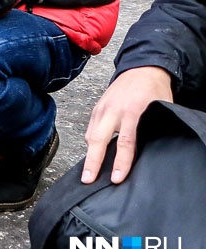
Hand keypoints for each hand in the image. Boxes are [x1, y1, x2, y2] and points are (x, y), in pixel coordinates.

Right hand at [81, 66, 172, 183]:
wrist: (142, 69)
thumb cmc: (155, 91)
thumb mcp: (160, 110)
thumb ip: (151, 129)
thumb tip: (147, 154)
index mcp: (132, 112)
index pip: (125, 142)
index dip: (121, 163)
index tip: (116, 178)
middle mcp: (113, 110)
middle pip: (98, 139)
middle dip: (92, 161)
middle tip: (87, 179)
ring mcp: (102, 108)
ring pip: (91, 135)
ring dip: (89, 154)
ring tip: (88, 173)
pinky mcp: (96, 108)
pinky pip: (90, 128)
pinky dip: (90, 142)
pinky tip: (92, 154)